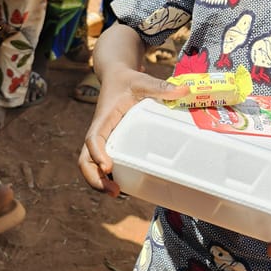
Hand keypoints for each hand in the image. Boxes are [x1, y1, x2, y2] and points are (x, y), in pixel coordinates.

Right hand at [78, 67, 189, 196]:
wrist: (117, 77)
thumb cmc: (128, 80)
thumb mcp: (142, 81)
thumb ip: (161, 86)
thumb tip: (184, 89)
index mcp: (103, 119)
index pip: (93, 139)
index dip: (98, 154)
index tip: (108, 167)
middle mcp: (99, 132)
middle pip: (86, 160)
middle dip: (95, 178)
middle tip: (113, 191)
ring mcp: (103, 140)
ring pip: (91, 165)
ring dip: (99, 182)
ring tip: (117, 193)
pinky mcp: (111, 143)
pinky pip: (104, 162)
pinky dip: (108, 176)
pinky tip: (124, 186)